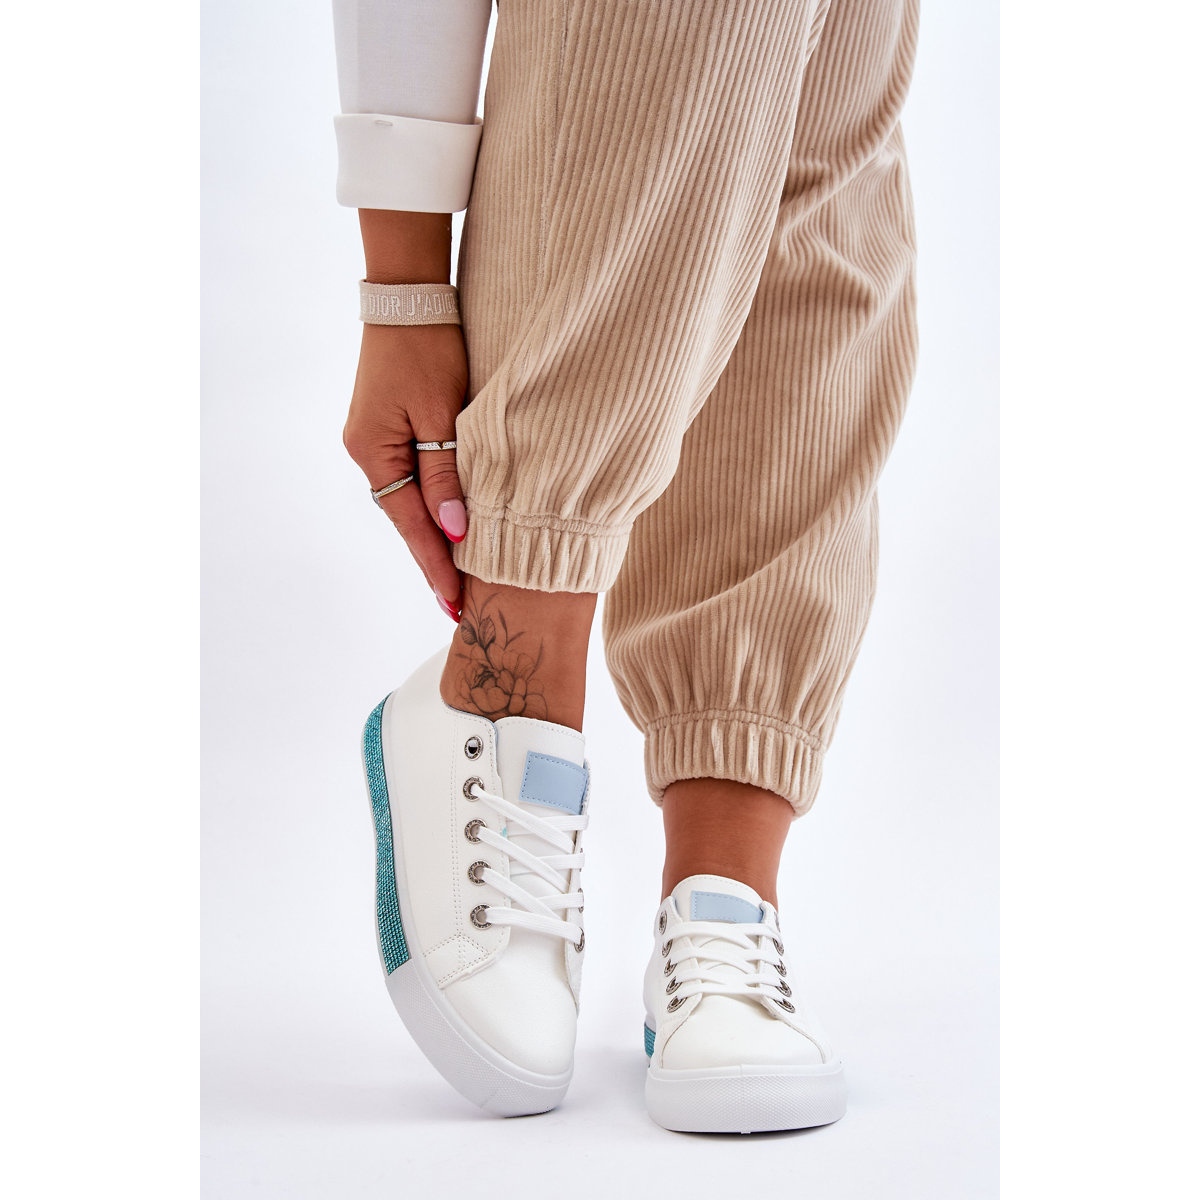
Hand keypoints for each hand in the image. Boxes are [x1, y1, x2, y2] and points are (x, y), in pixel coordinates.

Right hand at [343, 320, 468, 618]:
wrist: (409, 297)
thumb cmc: (428, 347)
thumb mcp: (442, 412)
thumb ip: (446, 473)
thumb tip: (456, 529)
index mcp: (374, 452)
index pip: (412, 525)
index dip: (436, 565)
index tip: (455, 603)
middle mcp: (368, 453)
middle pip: (407, 520)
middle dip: (435, 561)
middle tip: (460, 606)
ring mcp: (375, 441)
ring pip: (411, 502)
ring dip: (435, 535)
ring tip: (461, 577)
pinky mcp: (388, 429)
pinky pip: (412, 479)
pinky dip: (433, 505)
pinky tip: (450, 526)